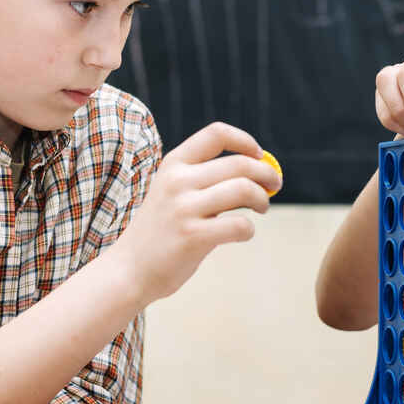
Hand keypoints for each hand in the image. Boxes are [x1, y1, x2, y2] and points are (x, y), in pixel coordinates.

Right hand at [114, 121, 279, 302]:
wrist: (129, 270)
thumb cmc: (161, 230)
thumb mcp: (173, 192)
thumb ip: (206, 179)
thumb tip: (260, 170)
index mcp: (173, 164)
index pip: (216, 134)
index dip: (245, 141)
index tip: (259, 155)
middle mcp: (178, 181)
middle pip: (239, 163)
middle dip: (266, 173)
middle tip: (274, 185)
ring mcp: (183, 208)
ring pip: (244, 189)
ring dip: (262, 199)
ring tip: (262, 208)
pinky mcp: (192, 237)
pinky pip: (239, 224)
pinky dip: (249, 229)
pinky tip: (243, 233)